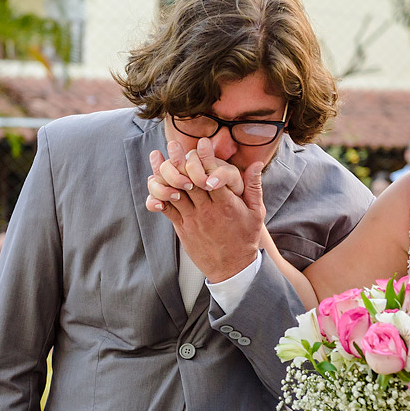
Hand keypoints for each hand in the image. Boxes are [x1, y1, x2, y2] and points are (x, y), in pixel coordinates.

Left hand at [145, 139, 265, 282]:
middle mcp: (208, 211)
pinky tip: (153, 181)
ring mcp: (193, 220)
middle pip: (191, 181)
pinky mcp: (182, 228)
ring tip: (156, 156)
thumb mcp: (256, 212)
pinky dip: (158, 196)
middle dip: (180, 161)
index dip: (206, 158)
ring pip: (174, 193)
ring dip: (164, 174)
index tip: (201, 143)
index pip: (214, 177)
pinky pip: (166, 210)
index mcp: (227, 205)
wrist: (232, 268)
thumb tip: (256, 163)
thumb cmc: (245, 237)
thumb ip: (254, 187)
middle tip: (174, 144)